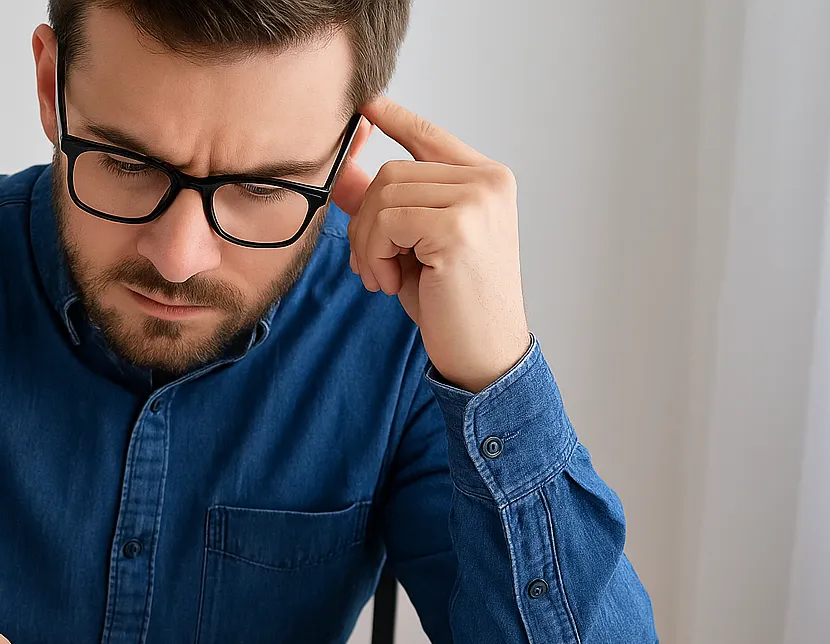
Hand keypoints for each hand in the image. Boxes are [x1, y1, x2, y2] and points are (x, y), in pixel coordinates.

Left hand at [333, 96, 530, 392]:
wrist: (483, 353)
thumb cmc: (451, 303)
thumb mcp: (411, 246)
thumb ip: (384, 206)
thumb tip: (341, 174)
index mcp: (485, 181)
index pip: (431, 136)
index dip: (395, 119)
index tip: (366, 104)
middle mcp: (487, 181)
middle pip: (391, 171)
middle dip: (366, 223)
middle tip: (374, 269)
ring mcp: (477, 199)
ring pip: (384, 195)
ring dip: (369, 245)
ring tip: (384, 279)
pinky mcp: (460, 225)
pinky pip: (387, 221)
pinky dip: (377, 256)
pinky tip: (394, 284)